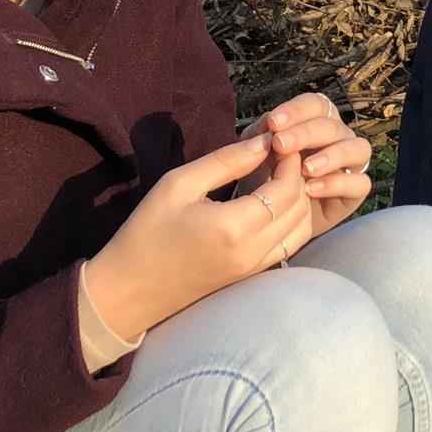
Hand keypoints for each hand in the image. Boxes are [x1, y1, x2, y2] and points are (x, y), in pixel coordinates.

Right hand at [85, 133, 315, 362]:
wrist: (129, 289)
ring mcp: (256, 266)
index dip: (290, 162)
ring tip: (277, 178)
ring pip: (302, 228)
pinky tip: (272, 204)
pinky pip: (290, 244)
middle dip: (297, 177)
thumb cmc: (146, 232)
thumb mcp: (178, 185)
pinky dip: (292, 221)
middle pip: (300, 207)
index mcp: (234, 227)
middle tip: (280, 157)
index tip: (280, 143)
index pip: (287, 188)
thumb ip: (225, 162)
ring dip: (299, 200)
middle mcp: (254, 250)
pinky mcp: (252, 274)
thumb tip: (264, 142)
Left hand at [244, 93, 374, 237]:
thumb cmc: (265, 178)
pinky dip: (337, 183)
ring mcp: (351, 163)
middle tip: (281, 145)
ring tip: (306, 169)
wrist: (273, 216)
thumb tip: (268, 123)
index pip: (316, 105)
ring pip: (358, 148)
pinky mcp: (356, 190)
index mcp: (315, 122)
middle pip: (334, 126)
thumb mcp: (256, 156)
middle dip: (307, 134)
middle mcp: (338, 138)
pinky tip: (312, 190)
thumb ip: (259, 138)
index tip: (274, 123)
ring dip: (332, 155)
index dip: (297, 111)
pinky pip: (360, 182)